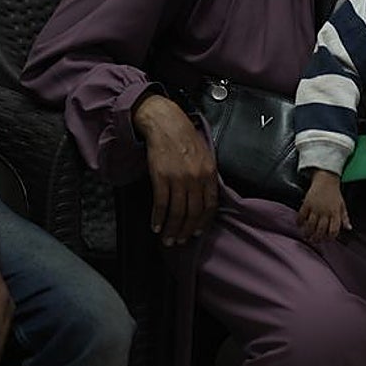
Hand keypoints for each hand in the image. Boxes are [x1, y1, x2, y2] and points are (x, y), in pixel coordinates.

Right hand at [135, 93, 217, 244]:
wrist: (166, 123)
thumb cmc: (185, 138)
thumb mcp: (205, 155)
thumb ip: (206, 176)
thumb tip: (205, 198)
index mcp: (209, 173)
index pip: (209, 205)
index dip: (203, 222)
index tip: (197, 232)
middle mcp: (196, 178)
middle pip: (193, 212)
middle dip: (186, 231)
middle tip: (180, 241)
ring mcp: (178, 178)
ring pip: (177, 212)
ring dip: (172, 229)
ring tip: (167, 239)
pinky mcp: (161, 177)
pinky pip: (161, 204)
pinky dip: (158, 218)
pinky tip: (156, 226)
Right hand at [297, 170, 350, 242]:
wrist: (326, 179)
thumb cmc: (335, 193)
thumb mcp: (342, 205)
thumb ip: (345, 218)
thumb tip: (348, 228)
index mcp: (335, 213)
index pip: (333, 230)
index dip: (330, 237)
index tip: (326, 239)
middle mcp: (325, 212)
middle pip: (320, 230)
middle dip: (317, 238)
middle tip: (314, 240)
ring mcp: (315, 208)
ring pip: (310, 225)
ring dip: (307, 232)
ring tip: (306, 236)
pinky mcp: (307, 203)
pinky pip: (302, 215)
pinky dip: (299, 221)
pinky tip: (299, 224)